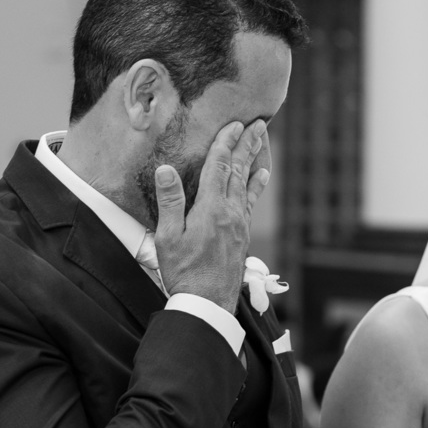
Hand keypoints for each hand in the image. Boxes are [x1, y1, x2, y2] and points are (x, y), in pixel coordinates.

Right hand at [154, 120, 268, 311]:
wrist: (208, 304)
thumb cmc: (183, 272)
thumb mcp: (168, 238)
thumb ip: (170, 202)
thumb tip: (166, 169)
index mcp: (211, 209)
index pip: (219, 167)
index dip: (226, 143)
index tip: (234, 124)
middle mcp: (231, 212)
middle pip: (239, 170)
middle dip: (247, 144)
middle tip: (258, 123)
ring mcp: (240, 224)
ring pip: (247, 183)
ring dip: (253, 159)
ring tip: (261, 141)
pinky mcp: (243, 235)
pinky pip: (251, 201)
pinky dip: (257, 184)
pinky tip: (262, 176)